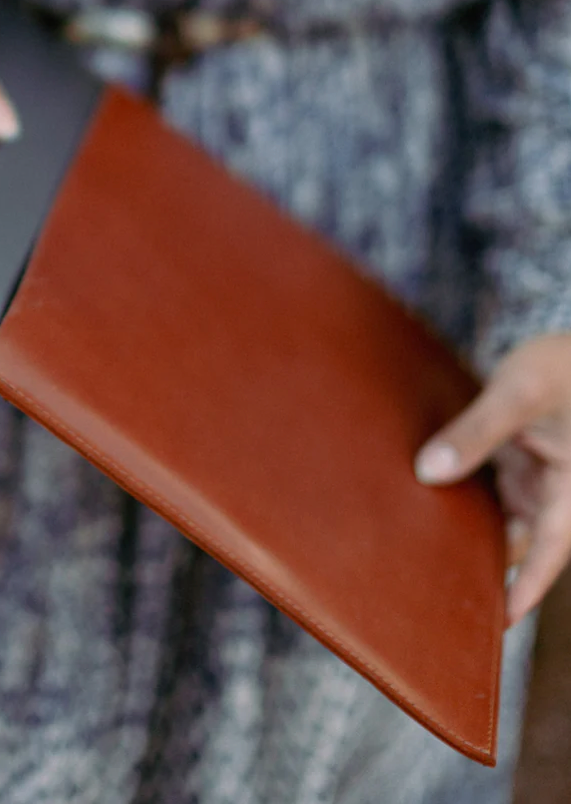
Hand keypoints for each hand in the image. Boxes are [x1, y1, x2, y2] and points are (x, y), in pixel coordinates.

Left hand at [415, 333, 570, 625]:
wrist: (570, 345)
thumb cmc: (562, 365)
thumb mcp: (519, 393)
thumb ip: (478, 431)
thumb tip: (428, 473)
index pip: (548, 554)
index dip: (525, 590)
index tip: (498, 623)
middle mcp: (554, 492)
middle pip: (516, 542)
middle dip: (480, 564)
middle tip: (431, 593)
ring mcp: (533, 477)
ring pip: (496, 517)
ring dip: (464, 528)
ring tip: (413, 550)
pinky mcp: (514, 458)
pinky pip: (484, 487)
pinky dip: (458, 493)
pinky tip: (418, 498)